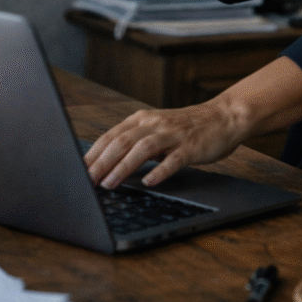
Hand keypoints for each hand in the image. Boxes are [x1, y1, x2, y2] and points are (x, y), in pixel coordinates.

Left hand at [83, 96, 246, 189]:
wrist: (224, 117)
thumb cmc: (188, 128)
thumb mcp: (158, 130)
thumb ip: (136, 142)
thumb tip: (106, 164)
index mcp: (144, 119)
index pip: (112, 136)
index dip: (93, 153)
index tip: (77, 170)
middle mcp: (155, 123)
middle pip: (123, 141)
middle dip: (102, 162)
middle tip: (86, 181)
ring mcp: (174, 134)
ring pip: (143, 148)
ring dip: (123, 167)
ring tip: (109, 184)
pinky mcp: (191, 146)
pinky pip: (173, 159)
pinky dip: (160, 171)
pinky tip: (149, 182)